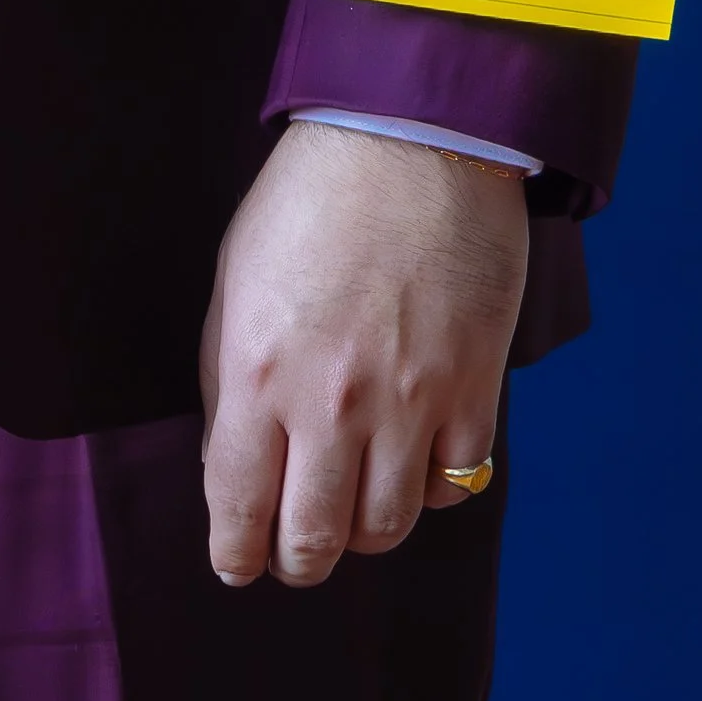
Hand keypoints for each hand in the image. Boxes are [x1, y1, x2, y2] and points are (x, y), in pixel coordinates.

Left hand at [199, 121, 527, 585]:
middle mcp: (331, 403)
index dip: (236, 554)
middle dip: (297, 560)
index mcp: (258, 372)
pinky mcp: (474, 390)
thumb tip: (229, 464)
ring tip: (351, 503)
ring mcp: (409, 402)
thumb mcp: (236, 279)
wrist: (410, 136)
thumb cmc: (310, 198)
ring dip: (362, 529)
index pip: (238, 510)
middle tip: (295, 550)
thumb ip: (227, 379)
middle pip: (315, 541)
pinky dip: (431, 488)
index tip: (238, 564)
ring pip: (386, 527)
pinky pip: (454, 485)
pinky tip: (413, 459)